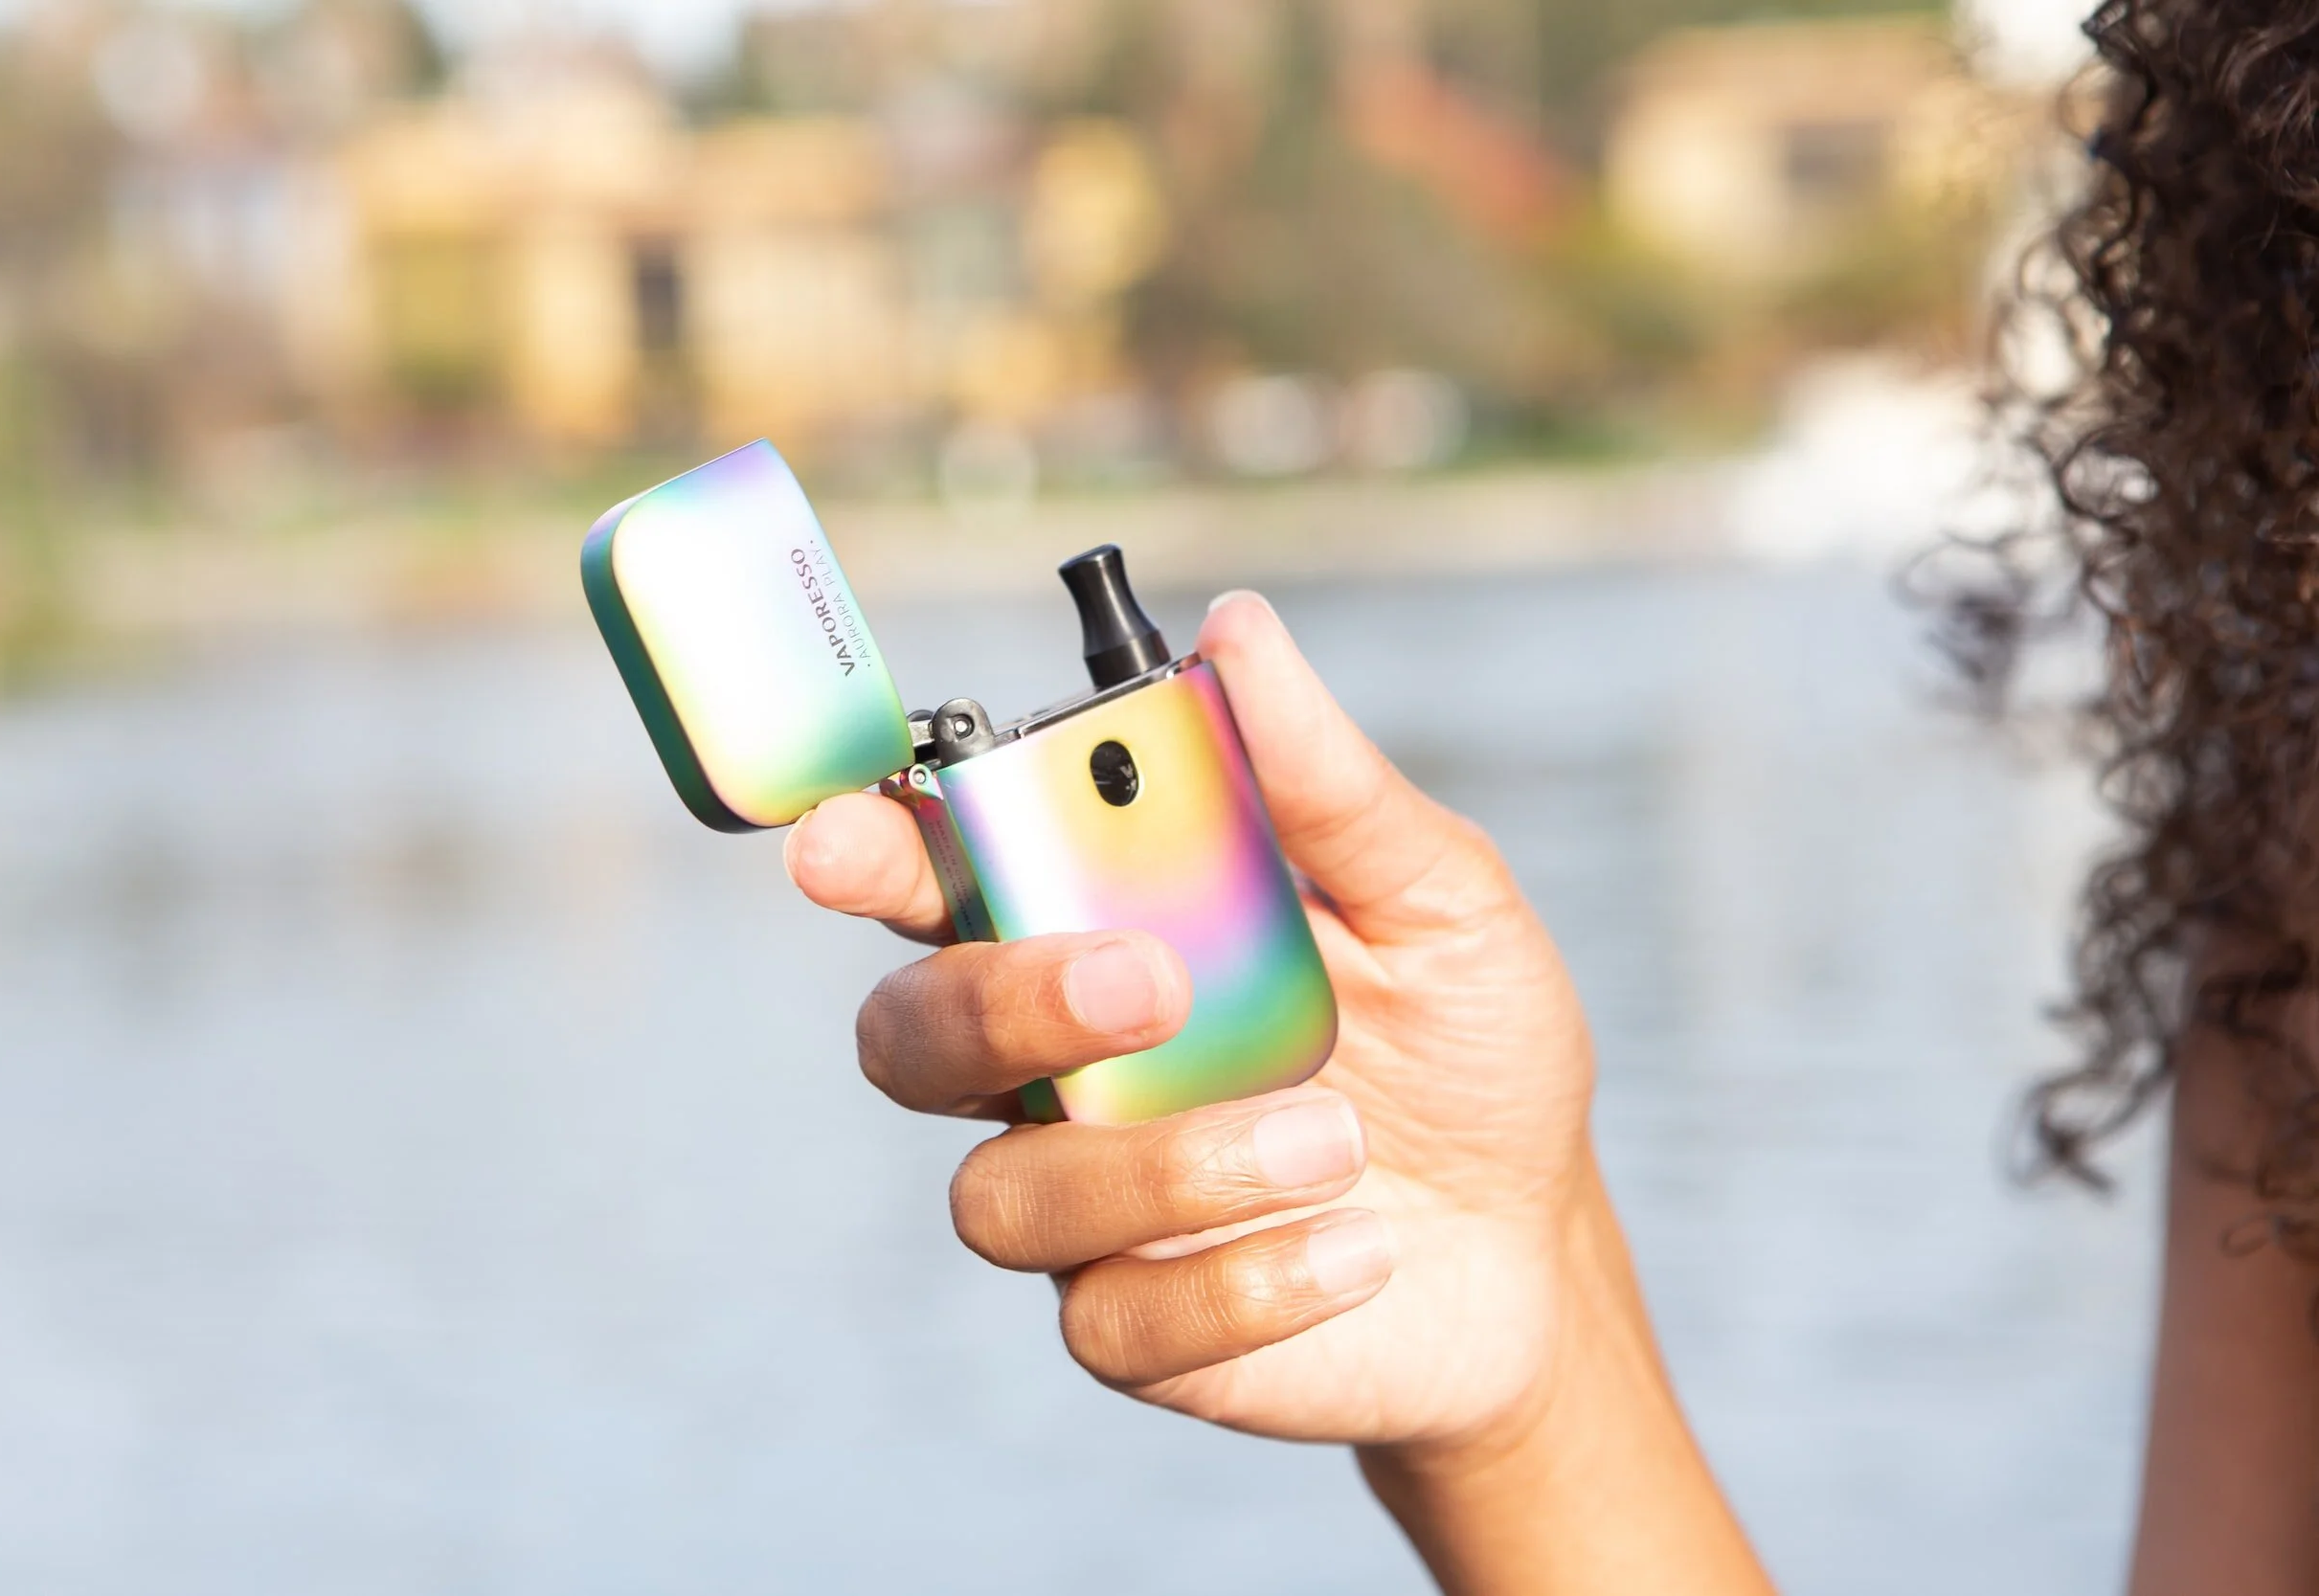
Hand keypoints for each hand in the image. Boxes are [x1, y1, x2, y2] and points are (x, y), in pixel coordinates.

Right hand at [784, 592, 1596, 1450]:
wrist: (1535, 1247)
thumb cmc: (1467, 1046)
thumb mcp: (1437, 896)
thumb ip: (1326, 782)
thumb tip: (1239, 630)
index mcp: (1100, 930)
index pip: (941, 880)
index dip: (869, 850)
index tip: (849, 838)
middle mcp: (1057, 1065)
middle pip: (912, 1036)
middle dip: (999, 1002)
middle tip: (1147, 983)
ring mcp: (1085, 1203)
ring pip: (1001, 1196)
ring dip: (1167, 1162)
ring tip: (1337, 1140)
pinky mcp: (1134, 1329)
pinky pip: (1112, 1321)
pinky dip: (1244, 1279)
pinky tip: (1359, 1247)